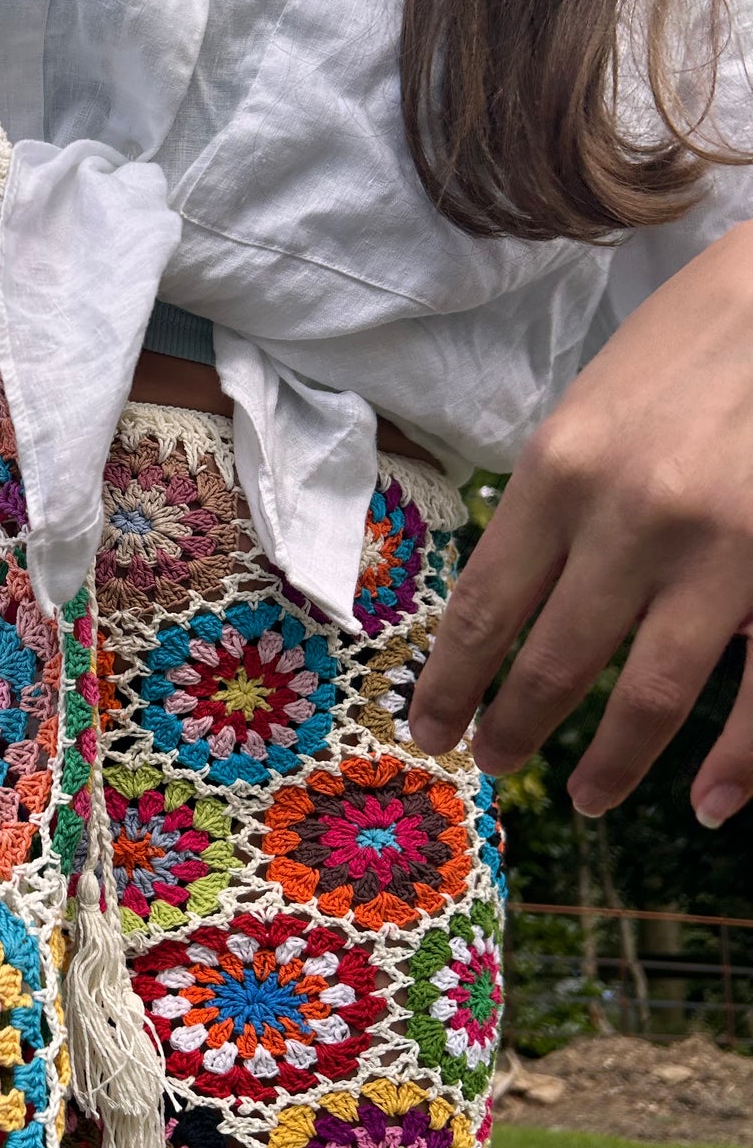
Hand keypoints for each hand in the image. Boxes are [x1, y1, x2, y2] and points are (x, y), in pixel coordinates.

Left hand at [407, 219, 752, 827]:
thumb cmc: (694, 342)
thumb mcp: (592, 407)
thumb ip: (553, 502)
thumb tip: (516, 600)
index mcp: (561, 469)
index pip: (483, 609)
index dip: (449, 685)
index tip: (425, 729)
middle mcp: (630, 520)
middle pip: (550, 663)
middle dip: (511, 729)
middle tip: (490, 766)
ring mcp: (720, 554)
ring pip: (648, 698)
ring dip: (609, 763)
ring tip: (585, 797)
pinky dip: (738, 765)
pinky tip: (711, 805)